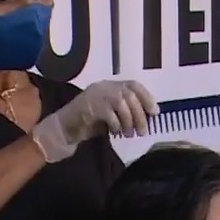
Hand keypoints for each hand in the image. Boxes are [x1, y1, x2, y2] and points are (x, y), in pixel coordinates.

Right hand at [31, 80, 159, 162]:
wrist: (64, 128)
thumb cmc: (90, 123)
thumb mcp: (113, 116)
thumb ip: (128, 112)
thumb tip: (148, 118)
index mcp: (110, 86)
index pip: (133, 85)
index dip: (147, 97)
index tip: (155, 112)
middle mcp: (104, 86)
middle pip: (129, 95)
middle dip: (140, 115)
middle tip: (142, 131)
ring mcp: (95, 94)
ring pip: (121, 103)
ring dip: (129, 121)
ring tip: (129, 134)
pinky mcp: (88, 105)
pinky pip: (109, 113)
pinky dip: (116, 124)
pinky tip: (115, 132)